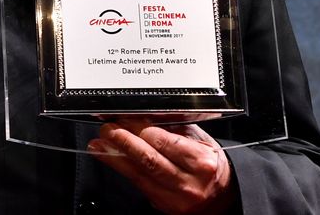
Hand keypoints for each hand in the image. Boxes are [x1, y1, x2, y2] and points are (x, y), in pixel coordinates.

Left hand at [88, 118, 235, 214]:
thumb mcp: (202, 141)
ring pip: (138, 173)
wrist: (220, 199)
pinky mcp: (162, 205)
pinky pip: (137, 183)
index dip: (141, 128)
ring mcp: (174, 197)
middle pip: (149, 158)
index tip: (127, 118)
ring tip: (99, 143)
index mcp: (201, 161)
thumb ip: (177, 128)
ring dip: (114, 156)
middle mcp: (188, 182)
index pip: (164, 141)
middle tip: (108, 128)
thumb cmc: (210, 166)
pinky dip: (120, 168)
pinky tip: (109, 157)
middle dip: (124, 141)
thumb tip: (146, 114)